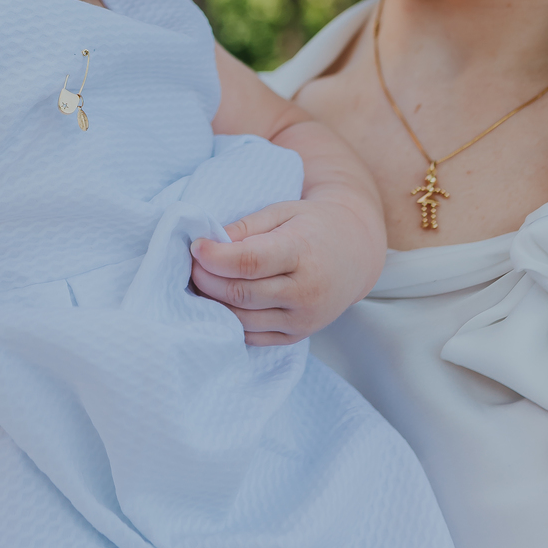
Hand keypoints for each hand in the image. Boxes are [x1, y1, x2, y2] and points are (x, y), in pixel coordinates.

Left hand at [190, 194, 381, 345]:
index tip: (196, 247)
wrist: (355, 253)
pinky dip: (231, 321)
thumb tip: (208, 244)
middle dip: (207, 280)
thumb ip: (246, 227)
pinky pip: (254, 336)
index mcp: (303, 252)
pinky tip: (220, 302)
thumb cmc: (314, 226)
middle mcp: (307, 291)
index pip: (250, 262)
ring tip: (200, 283)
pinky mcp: (298, 336)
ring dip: (213, 303)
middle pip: (241, 293)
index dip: (215, 257)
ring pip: (243, 319)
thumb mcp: (283, 211)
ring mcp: (304, 319)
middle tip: (192, 264)